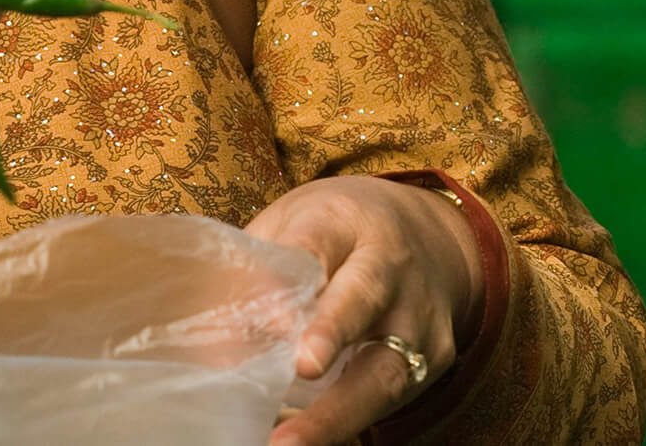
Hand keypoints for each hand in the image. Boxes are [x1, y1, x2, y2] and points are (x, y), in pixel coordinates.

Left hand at [247, 176, 484, 445]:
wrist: (429, 236)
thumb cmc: (337, 231)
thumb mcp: (293, 222)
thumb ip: (258, 266)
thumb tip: (213, 332)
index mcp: (345, 222)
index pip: (318, 240)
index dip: (295, 273)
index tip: (271, 313)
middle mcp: (390, 266)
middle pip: (363, 298)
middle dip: (334, 333)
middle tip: (302, 367)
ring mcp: (418, 317)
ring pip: (386, 367)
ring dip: (339, 412)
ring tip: (290, 441)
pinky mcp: (432, 360)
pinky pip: (392, 396)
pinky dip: (348, 422)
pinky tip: (308, 439)